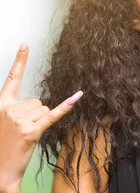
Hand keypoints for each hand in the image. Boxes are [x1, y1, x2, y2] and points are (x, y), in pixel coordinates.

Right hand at [0, 44, 81, 192]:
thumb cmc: (3, 146)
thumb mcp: (4, 123)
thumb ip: (17, 110)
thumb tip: (38, 105)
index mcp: (0, 105)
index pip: (11, 79)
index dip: (19, 61)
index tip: (25, 45)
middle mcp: (9, 109)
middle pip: (38, 101)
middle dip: (36, 115)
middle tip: (22, 131)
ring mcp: (20, 120)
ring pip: (45, 109)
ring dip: (40, 122)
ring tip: (25, 135)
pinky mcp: (32, 131)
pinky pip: (53, 115)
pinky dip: (66, 106)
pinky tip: (79, 95)